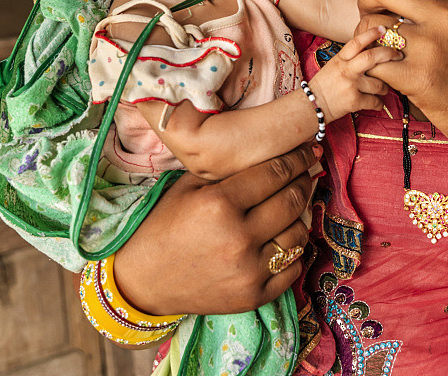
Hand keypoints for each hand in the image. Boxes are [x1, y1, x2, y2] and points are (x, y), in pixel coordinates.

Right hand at [113, 143, 319, 315]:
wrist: (142, 280)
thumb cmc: (166, 224)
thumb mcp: (191, 185)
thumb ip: (231, 168)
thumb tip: (274, 150)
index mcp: (219, 203)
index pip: (275, 173)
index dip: (296, 159)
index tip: (306, 151)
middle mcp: (238, 237)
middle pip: (292, 200)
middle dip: (303, 181)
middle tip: (305, 172)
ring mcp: (248, 270)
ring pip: (298, 233)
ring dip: (300, 216)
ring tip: (292, 205)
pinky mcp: (253, 297)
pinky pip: (293, 268)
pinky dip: (294, 251)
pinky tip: (283, 237)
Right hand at [309, 26, 401, 120]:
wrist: (311, 105)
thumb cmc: (325, 84)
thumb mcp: (334, 65)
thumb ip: (350, 58)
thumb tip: (371, 49)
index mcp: (340, 59)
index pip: (356, 42)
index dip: (370, 33)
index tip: (383, 28)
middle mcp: (346, 70)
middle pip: (371, 57)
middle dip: (388, 54)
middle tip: (398, 55)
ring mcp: (350, 86)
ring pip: (378, 83)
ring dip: (385, 87)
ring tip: (385, 88)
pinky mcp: (354, 101)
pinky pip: (374, 101)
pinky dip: (379, 103)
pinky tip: (377, 103)